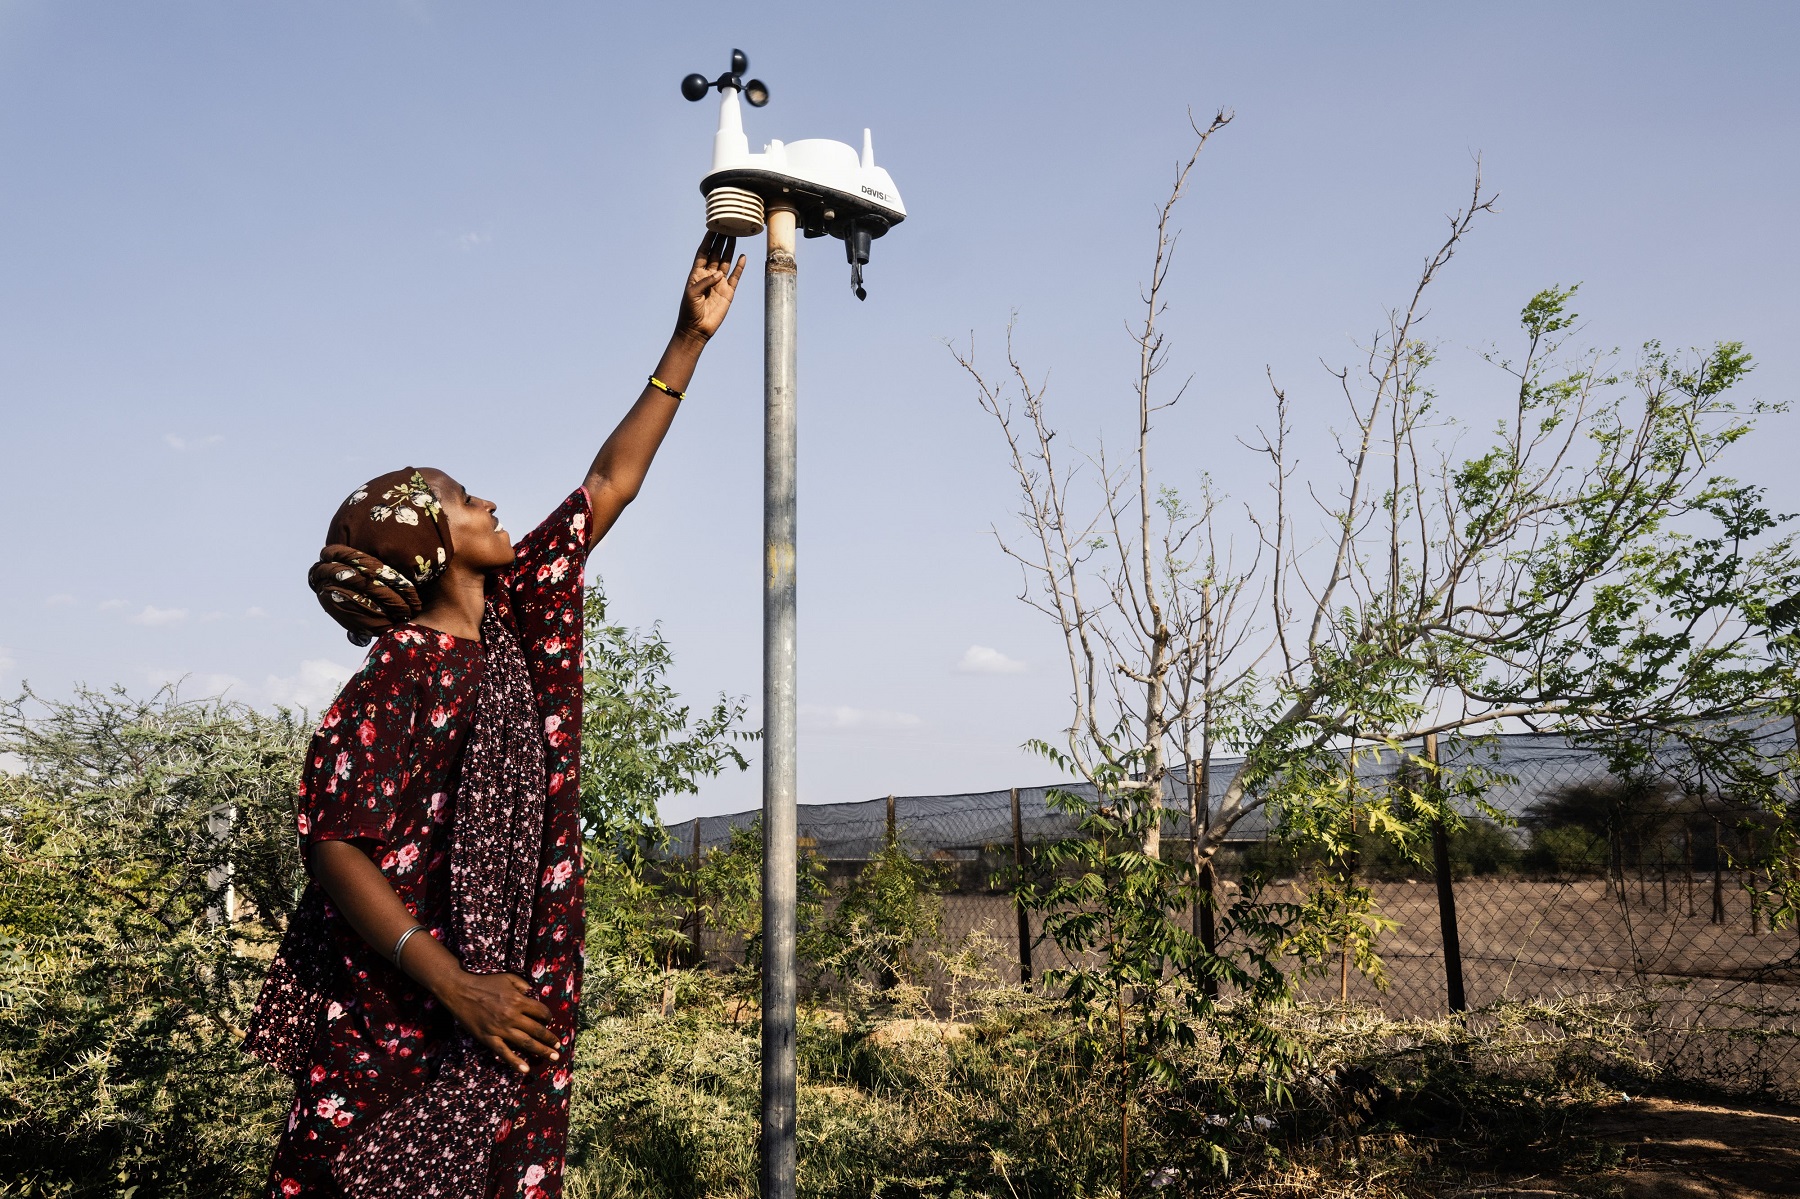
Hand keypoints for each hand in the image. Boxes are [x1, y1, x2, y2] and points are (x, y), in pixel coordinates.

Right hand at [439, 970, 558, 1073]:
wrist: (460, 990)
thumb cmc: (485, 982)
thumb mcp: (508, 977)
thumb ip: (523, 985)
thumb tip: (533, 994)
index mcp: (518, 1000)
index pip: (541, 1012)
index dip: (548, 1017)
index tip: (549, 1021)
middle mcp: (512, 1016)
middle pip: (537, 1030)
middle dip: (550, 1039)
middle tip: (558, 1046)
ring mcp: (500, 1029)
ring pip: (526, 1042)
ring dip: (541, 1050)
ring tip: (553, 1057)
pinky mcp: (489, 1038)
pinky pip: (504, 1052)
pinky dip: (515, 1062)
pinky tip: (525, 1069)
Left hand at [675, 231, 746, 343]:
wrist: (697, 329)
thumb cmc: (689, 311)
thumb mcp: (692, 294)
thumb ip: (705, 281)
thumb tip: (719, 273)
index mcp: (696, 274)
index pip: (702, 252)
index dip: (707, 240)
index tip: (712, 228)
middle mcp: (708, 276)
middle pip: (715, 254)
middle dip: (720, 241)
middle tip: (726, 227)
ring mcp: (719, 283)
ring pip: (726, 262)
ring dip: (730, 250)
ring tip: (734, 236)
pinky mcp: (728, 292)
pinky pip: (735, 276)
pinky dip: (739, 267)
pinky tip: (743, 257)